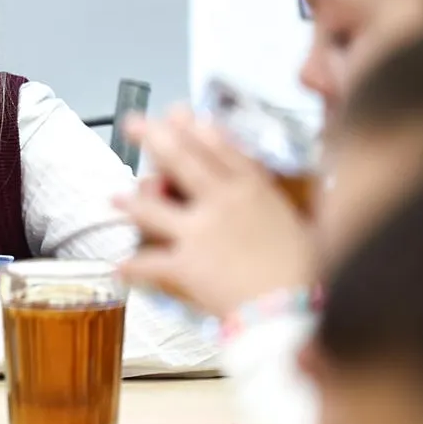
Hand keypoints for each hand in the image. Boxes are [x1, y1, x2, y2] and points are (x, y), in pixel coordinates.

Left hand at [114, 109, 316, 316]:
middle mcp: (222, 202)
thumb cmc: (306, 272)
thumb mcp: (299, 223)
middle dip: (153, 136)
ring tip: (116, 198)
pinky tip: (119, 267)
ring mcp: (199, 232)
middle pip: (181, 159)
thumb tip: (263, 197)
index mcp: (254, 189)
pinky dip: (132, 267)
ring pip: (154, 207)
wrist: (293, 310)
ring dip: (132, 201)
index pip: (219, 147)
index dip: (195, 127)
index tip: (179, 113)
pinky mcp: (184, 265)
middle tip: (133, 123)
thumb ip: (273, 203)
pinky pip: (148, 263)